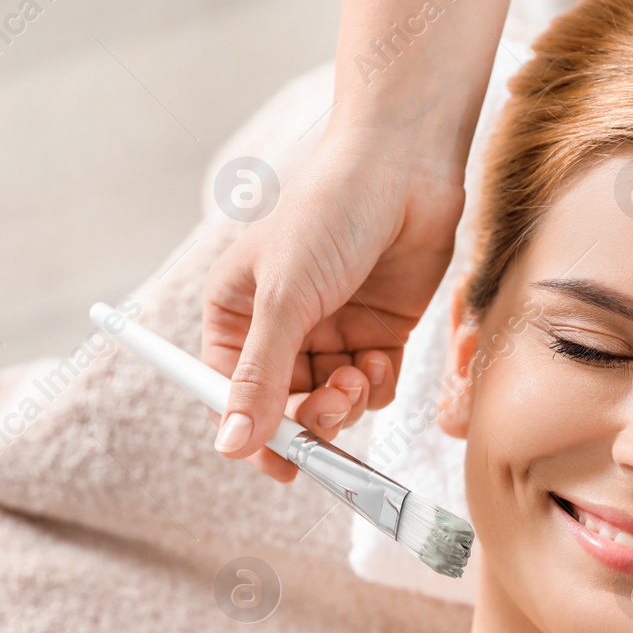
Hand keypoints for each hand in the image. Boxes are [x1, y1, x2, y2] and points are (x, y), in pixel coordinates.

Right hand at [201, 124, 465, 478]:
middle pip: (285, 406)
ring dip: (348, 400)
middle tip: (333, 406)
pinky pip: (372, 384)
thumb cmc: (329, 212)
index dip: (252, 435)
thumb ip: (260, 378)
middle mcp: (280, 325)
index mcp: (236, 311)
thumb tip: (230, 446)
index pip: (229, 393)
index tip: (282, 467)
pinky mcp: (378, 328)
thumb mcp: (286, 298)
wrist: (403, 165)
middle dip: (311, 418)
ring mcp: (331, 328)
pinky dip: (378, 382)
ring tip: (360, 369)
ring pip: (333, 402)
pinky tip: (382, 353)